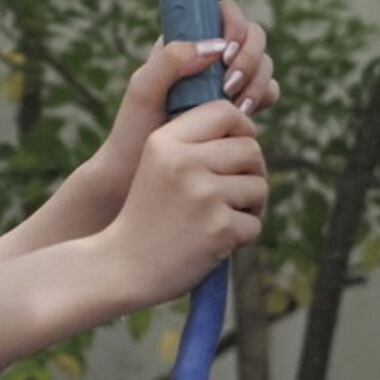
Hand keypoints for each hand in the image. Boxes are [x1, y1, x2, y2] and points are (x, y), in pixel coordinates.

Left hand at [89, 0, 279, 211]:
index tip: (225, 54)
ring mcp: (228, 80)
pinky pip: (268, 90)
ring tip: (235, 106)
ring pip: (264, 62)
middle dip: (250, 57)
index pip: (223, 12)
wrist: (139, 172)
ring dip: (257, 79)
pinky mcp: (240, 106)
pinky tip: (243, 115)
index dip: (234, 25)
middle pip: (253, 35)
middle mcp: (211, 57)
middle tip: (228, 87)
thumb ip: (170, 60)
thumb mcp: (143, 90)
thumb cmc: (135, 128)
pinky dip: (263, 96)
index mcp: (187, 43)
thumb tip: (214, 46)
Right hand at [94, 97, 268, 310]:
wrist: (120, 267)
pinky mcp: (219, 228)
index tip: (232, 154)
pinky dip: (241, 237)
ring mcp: (202, 195)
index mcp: (165, 141)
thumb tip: (248, 132)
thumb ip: (194, 144)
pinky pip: (254, 224)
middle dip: (250, 172)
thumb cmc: (147, 217)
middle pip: (251, 148)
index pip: (225, 111)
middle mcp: (183, 162)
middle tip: (230, 194)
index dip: (240, 129)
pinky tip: (214, 243)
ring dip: (249, 206)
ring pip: (259, 186)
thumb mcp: (157, 166)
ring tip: (220, 219)